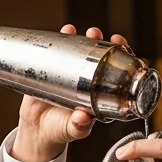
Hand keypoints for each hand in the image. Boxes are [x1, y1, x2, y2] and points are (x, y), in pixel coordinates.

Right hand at [10, 25, 127, 161]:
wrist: (38, 131)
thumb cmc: (61, 131)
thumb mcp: (73, 130)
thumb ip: (79, 126)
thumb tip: (82, 118)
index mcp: (100, 93)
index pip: (117, 72)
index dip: (123, 58)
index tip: (123, 47)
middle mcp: (88, 80)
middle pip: (100, 56)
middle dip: (102, 43)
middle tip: (96, 35)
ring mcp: (71, 74)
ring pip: (81, 50)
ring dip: (83, 37)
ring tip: (80, 32)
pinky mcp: (53, 70)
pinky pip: (59, 52)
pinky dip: (62, 39)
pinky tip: (66, 31)